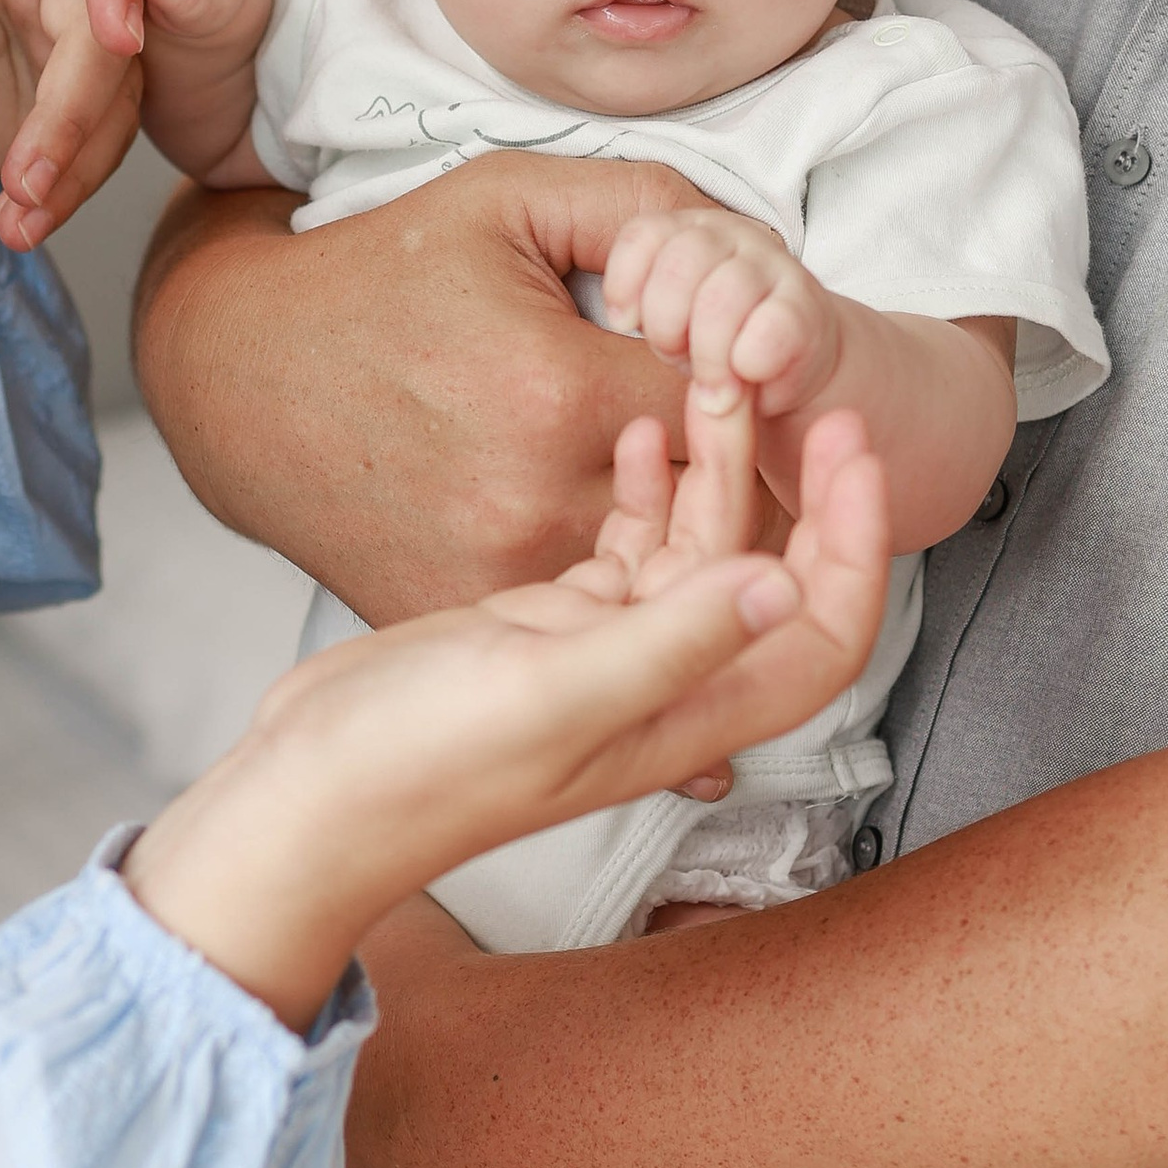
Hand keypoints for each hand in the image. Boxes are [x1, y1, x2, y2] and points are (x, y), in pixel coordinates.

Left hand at [0, 0, 143, 249]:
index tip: (117, 38)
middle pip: (112, 31)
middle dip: (78, 109)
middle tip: (30, 170)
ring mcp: (69, 43)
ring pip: (116, 97)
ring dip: (74, 163)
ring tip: (19, 214)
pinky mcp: (75, 107)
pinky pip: (100, 146)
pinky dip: (69, 189)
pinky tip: (23, 222)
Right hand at [122, 407, 888, 1027]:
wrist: (310, 793)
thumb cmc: (418, 766)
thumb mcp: (551, 694)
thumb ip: (670, 643)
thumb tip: (786, 585)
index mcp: (686, 717)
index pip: (820, 637)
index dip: (857, 546)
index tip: (854, 450)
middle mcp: (662, 689)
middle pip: (769, 578)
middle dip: (794, 484)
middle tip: (797, 384)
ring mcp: (605, 655)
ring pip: (694, 550)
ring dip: (710, 467)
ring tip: (708, 375)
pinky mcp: (549, 628)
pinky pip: (625, 548)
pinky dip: (640, 487)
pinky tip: (636, 431)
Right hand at [133, 155, 719, 615]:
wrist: (235, 377)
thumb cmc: (376, 278)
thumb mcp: (509, 201)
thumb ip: (649, 206)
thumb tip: (761, 252)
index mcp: (558, 394)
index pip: (733, 412)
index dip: (746, 387)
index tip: (730, 368)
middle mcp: (534, 503)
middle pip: (705, 506)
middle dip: (723, 466)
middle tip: (709, 426)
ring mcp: (496, 574)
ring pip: (651, 568)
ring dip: (672, 529)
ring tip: (650, 470)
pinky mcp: (464, 613)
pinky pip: (574, 612)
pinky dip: (602, 578)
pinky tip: (588, 523)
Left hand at [599, 204, 844, 414]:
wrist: (794, 360)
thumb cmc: (717, 340)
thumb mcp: (669, 321)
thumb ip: (644, 310)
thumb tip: (623, 318)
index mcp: (688, 231)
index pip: (644, 234)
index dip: (624, 282)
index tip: (627, 323)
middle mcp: (732, 235)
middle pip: (680, 263)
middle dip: (665, 323)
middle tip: (675, 356)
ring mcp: (773, 264)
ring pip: (722, 297)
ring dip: (707, 353)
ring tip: (712, 386)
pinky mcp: (806, 306)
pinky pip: (769, 328)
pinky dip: (748, 361)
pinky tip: (746, 375)